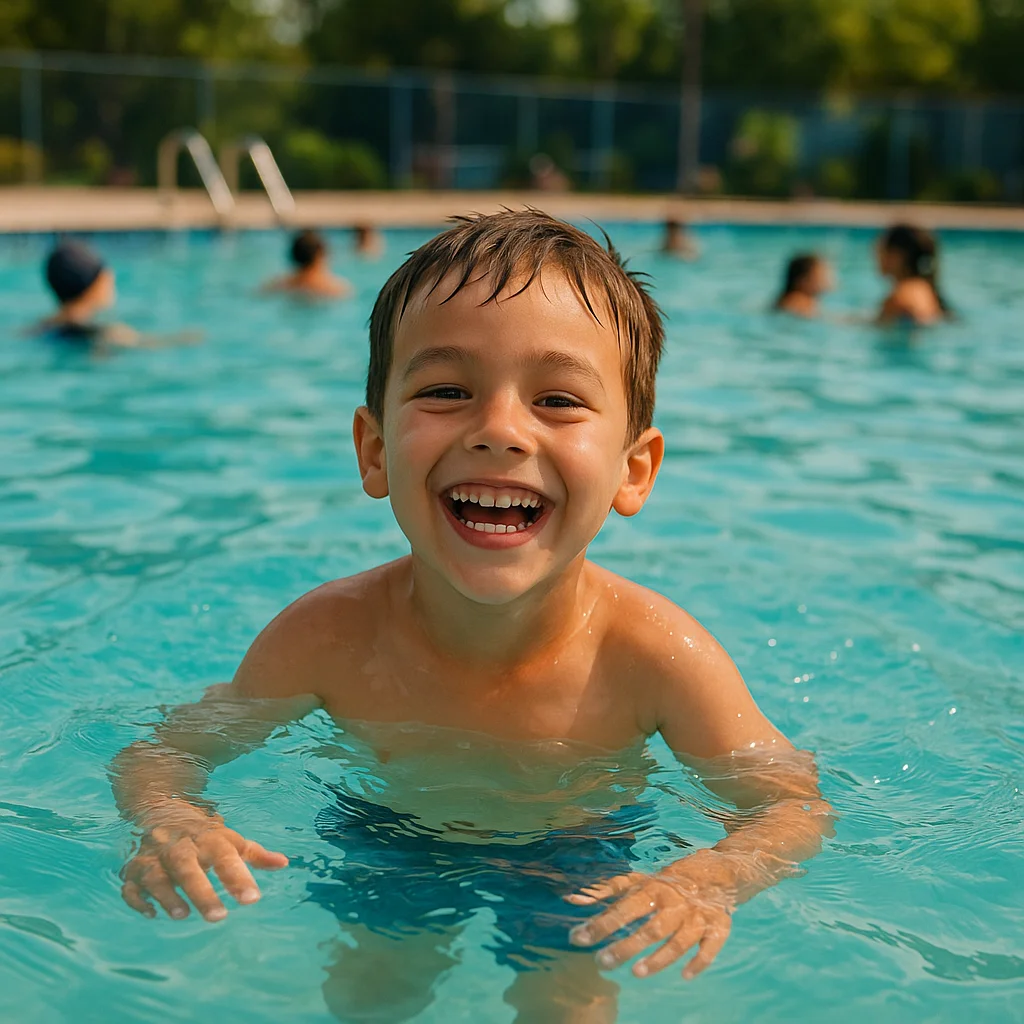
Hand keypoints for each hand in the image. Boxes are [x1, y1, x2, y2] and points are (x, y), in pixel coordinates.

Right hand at [121, 801, 287, 921]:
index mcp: (208, 838)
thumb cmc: (204, 835)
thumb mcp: (230, 840)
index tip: (252, 899)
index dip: (238, 877)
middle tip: (219, 917)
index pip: (225, 856)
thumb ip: (255, 854)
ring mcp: (153, 857)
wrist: (162, 809)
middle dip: (201, 891)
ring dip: (167, 895)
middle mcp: (180, 846)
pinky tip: (151, 913)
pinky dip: (137, 899)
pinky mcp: (133, 869)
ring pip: (155, 875)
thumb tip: (284, 863)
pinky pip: (130, 884)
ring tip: (182, 915)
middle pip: (188, 867)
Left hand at [567, 850, 735, 979]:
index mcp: (653, 890)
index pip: (623, 909)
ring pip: (678, 940)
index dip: (600, 925)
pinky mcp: (718, 927)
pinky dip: (700, 961)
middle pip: (649, 928)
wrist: (716, 872)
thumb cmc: (668, 882)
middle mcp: (674, 904)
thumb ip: (606, 892)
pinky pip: (711, 946)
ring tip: (636, 972)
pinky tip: (685, 975)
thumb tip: (572, 900)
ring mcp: (697, 917)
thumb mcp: (639, 882)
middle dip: (625, 946)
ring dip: (659, 958)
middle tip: (602, 962)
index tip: (577, 938)